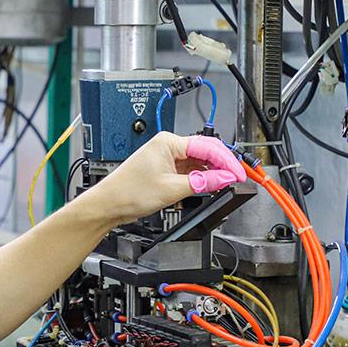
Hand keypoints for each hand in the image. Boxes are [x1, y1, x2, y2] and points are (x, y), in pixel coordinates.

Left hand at [81, 133, 247, 225]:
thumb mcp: (171, 189)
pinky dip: (199, 180)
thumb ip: (201, 183)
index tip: (238, 174)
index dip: (226, 161)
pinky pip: (189, 171)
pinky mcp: (165, 169)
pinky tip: (205, 188)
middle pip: (205, 152)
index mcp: (168, 142)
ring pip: (198, 163)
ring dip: (210, 174)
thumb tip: (224, 179)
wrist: (109, 204)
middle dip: (221, 166)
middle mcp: (168, 146)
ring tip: (222, 186)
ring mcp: (167, 158)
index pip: (207, 146)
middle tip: (236, 179)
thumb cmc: (128, 192)